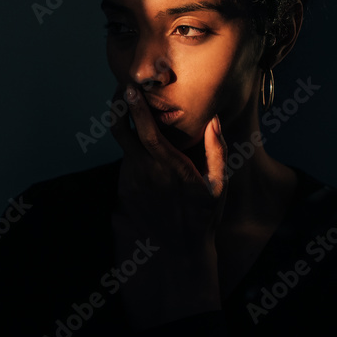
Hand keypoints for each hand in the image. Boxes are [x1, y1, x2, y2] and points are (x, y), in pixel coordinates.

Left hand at [108, 83, 229, 325]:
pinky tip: (146, 151)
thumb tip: (214, 120)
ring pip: (123, 146)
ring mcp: (131, 181)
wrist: (180, 250)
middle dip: (118, 107)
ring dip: (127, 129)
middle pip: (119, 130)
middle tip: (123, 90)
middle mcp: (144, 171)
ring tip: (138, 115)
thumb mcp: (219, 185)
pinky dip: (132, 151)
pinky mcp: (125, 189)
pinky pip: (126, 163)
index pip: (144, 129)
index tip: (129, 86)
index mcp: (167, 165)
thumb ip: (217, 151)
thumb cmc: (204, 215)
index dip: (135, 106)